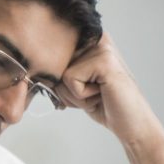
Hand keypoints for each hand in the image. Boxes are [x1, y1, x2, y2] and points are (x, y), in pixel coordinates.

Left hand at [58, 34, 163, 149]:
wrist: (130, 123)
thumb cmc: (103, 104)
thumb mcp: (76, 84)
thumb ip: (59, 71)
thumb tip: (34, 68)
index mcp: (90, 42)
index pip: (52, 55)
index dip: (57, 79)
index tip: (82, 88)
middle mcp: (97, 40)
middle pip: (53, 67)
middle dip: (65, 90)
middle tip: (91, 94)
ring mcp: (101, 49)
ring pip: (60, 75)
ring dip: (74, 95)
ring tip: (98, 94)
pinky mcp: (103, 61)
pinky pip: (69, 80)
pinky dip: (81, 97)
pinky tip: (101, 95)